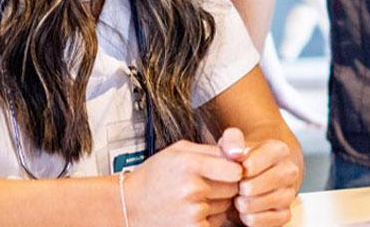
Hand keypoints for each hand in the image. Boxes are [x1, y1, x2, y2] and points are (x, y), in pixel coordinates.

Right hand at [123, 140, 242, 225]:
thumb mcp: (178, 151)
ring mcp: (192, 212)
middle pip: (234, 188)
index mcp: (189, 164)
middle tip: (208, 183)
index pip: (236, 170)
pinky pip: (218, 222)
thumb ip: (212, 149)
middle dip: (226, 185)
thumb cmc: (155, 175)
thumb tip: (241, 153)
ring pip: (227, 205)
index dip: (234, 169)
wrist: (129, 205)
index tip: (227, 169)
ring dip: (218, 201)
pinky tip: (194, 210)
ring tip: (195, 197)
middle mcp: (192, 189)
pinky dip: (211, 217)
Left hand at [223, 128, 299, 225]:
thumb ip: (232, 141)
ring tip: (239, 198)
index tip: (236, 172)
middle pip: (262, 184)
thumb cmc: (242, 159)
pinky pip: (271, 221)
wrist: (254, 174)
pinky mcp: (286, 213)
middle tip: (236, 187)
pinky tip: (246, 211)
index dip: (242, 170)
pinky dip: (253, 219)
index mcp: (279, 149)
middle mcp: (289, 170)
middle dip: (243, 188)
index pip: (257, 162)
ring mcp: (290, 192)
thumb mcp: (233, 144)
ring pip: (266, 203)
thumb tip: (236, 153)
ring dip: (246, 204)